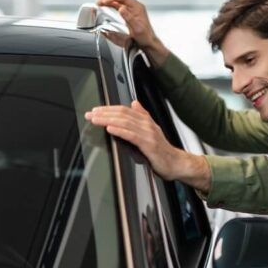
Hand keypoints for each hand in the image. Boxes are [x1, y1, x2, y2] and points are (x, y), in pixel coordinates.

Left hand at [85, 101, 211, 191]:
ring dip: (108, 120)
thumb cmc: (163, 151)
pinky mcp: (149, 145)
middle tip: (90, 114)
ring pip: (125, 122)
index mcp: (146, 120)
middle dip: (104, 113)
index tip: (95, 111)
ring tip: (96, 120)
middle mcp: (147, 124)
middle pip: (122, 114)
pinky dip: (120, 131)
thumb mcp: (151, 131)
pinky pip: (132, 135)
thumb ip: (143, 116)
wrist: (177, 163)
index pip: (124, 110)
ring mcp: (148, 134)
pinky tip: (110, 129)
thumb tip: (134, 104)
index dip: (108, 109)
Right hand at [97, 0, 168, 65]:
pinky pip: (119, 5)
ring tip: (99, 1)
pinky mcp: (129, 12)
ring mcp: (132, 9)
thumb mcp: (137, 29)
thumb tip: (121, 8)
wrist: (148, 42)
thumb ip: (129, 18)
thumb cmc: (145, 37)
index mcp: (138, 7)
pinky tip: (105, 5)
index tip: (103, 1)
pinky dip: (111, 4)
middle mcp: (135, 6)